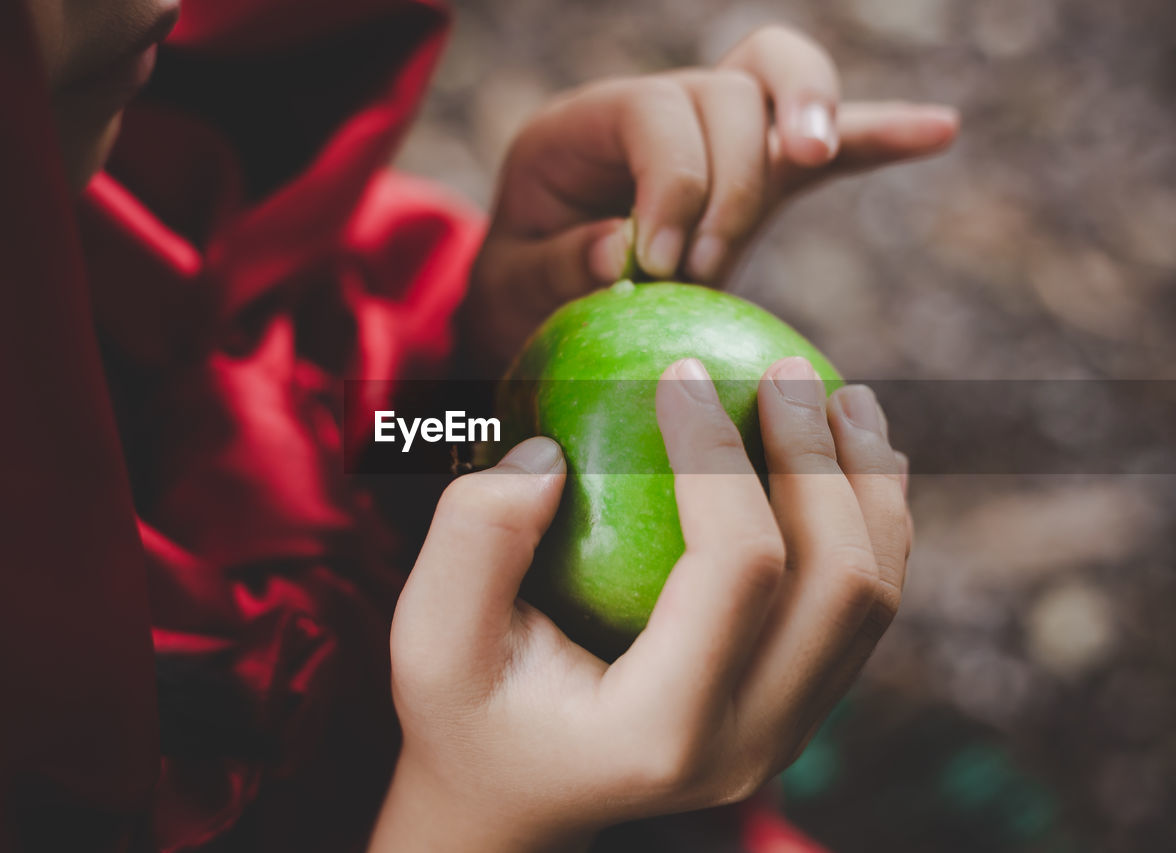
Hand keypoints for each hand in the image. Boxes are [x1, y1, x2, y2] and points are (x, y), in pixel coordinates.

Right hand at [368, 358, 911, 851]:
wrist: (514, 799)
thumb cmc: (465, 710)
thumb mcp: (428, 636)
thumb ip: (475, 538)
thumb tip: (553, 450)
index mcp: (664, 728)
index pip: (737, 566)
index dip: (721, 454)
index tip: (681, 369)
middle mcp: (748, 745)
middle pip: (842, 584)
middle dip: (826, 461)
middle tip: (789, 371)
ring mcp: (784, 736)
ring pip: (872, 599)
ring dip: (870, 487)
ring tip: (844, 397)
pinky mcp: (794, 713)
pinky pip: (859, 610)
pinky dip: (866, 523)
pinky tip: (842, 457)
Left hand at [461, 24, 958, 370]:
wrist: (537, 299)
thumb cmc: (519, 292)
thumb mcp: (509, 289)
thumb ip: (551, 270)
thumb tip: (621, 253)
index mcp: (582, 128)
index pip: (652, 112)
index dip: (671, 180)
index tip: (662, 265)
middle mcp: (654, 110)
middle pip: (726, 93)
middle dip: (731, 182)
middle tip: (703, 270)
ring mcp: (713, 136)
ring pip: (777, 79)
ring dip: (811, 116)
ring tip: (814, 159)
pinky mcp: (759, 173)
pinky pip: (826, 140)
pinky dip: (876, 134)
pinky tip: (937, 132)